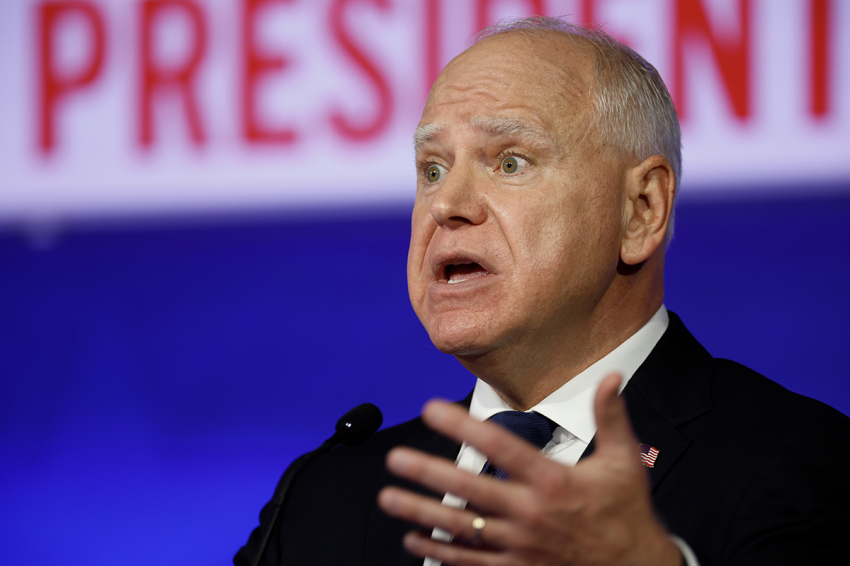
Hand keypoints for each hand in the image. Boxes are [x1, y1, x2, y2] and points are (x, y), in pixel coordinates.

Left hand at [377, 374, 681, 565]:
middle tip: (397, 459)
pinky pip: (469, 562)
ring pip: (460, 527)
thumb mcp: (623, 463)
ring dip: (420, 511)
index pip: (499, 446)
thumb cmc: (626, 516)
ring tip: (389, 498)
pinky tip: (415, 540)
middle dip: (427, 472)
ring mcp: (519, 545)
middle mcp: (530, 513)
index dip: (462, 425)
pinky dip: (439, 551)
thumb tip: (610, 377)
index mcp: (552, 482)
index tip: (433, 409)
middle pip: (468, 488)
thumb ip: (611, 417)